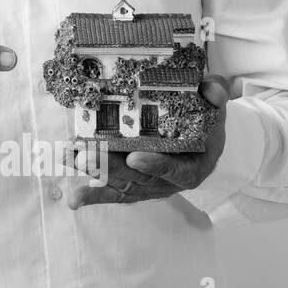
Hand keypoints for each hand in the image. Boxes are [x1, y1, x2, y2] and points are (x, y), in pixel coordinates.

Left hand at [64, 74, 229, 207]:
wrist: (203, 143)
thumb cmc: (207, 123)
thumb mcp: (216, 107)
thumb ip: (215, 97)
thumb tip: (212, 88)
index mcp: (194, 166)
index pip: (176, 170)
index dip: (157, 165)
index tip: (135, 157)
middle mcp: (169, 181)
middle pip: (139, 178)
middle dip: (111, 167)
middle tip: (87, 155)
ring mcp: (150, 186)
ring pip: (122, 184)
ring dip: (95, 174)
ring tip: (71, 161)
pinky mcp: (134, 187)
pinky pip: (114, 193)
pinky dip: (94, 196)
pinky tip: (74, 199)